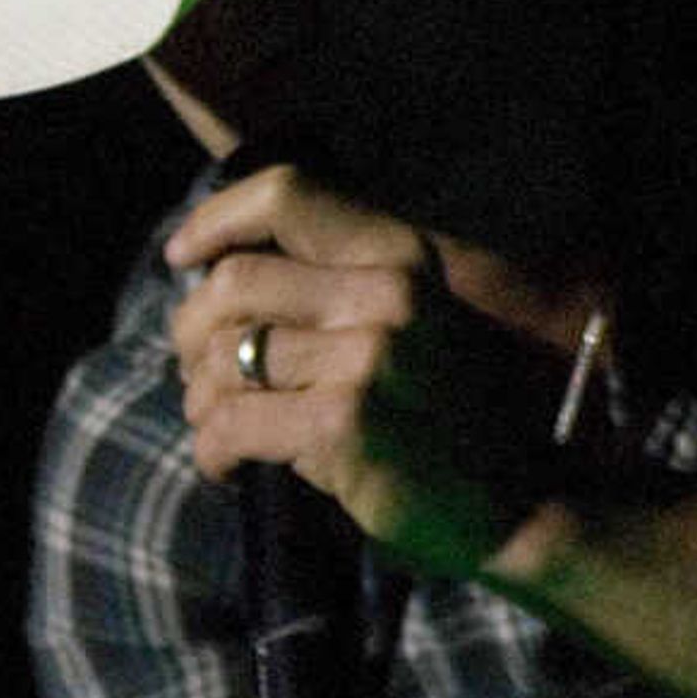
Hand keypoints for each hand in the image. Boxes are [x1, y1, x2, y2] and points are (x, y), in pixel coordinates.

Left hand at [165, 164, 598, 578]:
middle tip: (193, 374)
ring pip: (225, 358)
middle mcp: (384, 294)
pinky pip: (234, 423)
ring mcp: (365, 358)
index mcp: (399, 256)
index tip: (178, 256)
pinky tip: (226, 467)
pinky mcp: (342, 424)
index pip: (287, 196)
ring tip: (215, 427)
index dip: (214, 219)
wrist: (518, 501)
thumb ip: (335, 294)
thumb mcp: (411, 328)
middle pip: (234, 283)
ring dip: (200, 400)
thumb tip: (218, 282)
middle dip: (190, 332)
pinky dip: (212, 449)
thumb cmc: (451, 419)